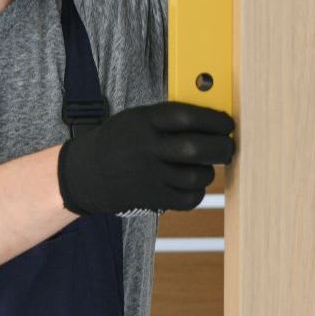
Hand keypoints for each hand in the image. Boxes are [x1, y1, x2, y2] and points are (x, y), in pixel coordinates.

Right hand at [57, 101, 236, 214]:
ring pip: (195, 176)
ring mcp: (149, 176)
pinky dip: (197, 192)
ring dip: (208, 172)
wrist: (86, 173)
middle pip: (194, 149)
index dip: (213, 120)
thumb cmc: (121, 140)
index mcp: (144, 122)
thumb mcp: (137, 118)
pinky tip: (193, 184)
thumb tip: (211, 119)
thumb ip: (168, 118)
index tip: (227, 123)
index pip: (186, 117)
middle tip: (228, 147)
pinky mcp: (151, 198)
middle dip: (221, 148)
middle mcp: (147, 148)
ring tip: (206, 166)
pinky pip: (187, 199)